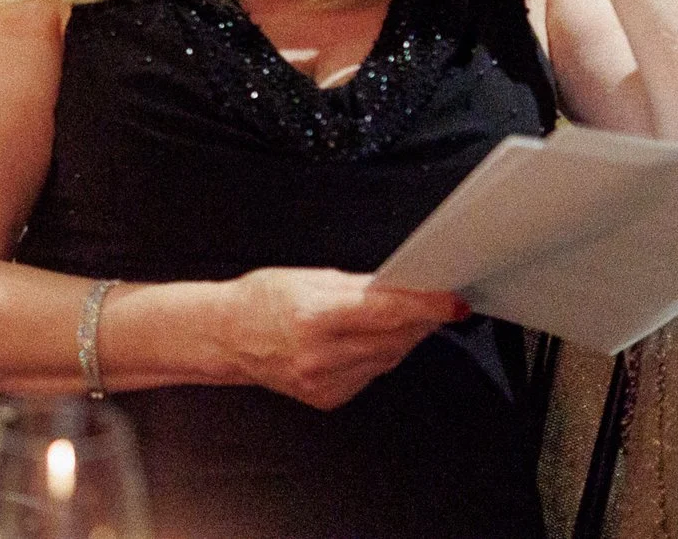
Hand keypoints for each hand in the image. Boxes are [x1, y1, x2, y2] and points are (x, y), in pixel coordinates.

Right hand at [217, 268, 464, 409]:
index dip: (425, 307)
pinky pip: (371, 375)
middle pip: (393, 338)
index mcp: (312, 317)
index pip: (385, 313)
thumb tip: (400, 288)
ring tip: (395, 318)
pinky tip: (364, 342)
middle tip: (429, 303)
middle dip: (417, 320)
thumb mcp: (305, 278)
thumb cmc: (259, 302)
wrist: (226, 337)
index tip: (450, 302)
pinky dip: (377, 356)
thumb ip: (356, 286)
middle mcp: (319, 355)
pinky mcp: (329, 398)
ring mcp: (324, 382)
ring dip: (400, 338)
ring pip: (387, 359)